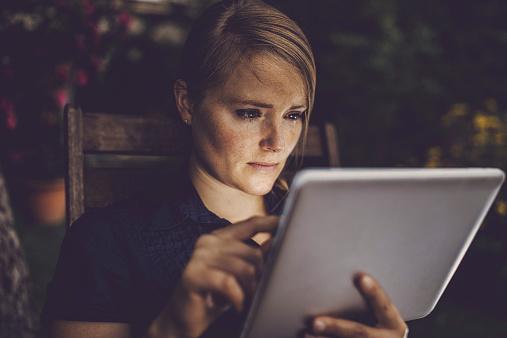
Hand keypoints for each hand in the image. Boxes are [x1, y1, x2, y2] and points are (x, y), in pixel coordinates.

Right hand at [149, 215, 277, 337]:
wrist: (183, 319)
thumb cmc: (214, 296)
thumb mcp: (238, 276)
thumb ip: (254, 257)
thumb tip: (276, 243)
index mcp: (219, 238)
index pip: (249, 224)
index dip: (269, 222)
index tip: (286, 223)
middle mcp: (208, 242)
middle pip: (252, 251)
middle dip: (260, 275)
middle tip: (257, 292)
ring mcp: (199, 257)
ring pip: (243, 268)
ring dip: (250, 289)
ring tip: (248, 300)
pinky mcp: (193, 275)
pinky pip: (228, 283)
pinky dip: (238, 297)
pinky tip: (238, 306)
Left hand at [307, 273, 407, 337]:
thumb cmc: (381, 323)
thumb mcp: (383, 313)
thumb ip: (369, 299)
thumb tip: (345, 272)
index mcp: (392, 323)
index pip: (383, 305)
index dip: (373, 292)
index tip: (361, 277)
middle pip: (359, 332)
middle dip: (336, 327)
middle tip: (315, 322)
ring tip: (306, 332)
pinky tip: (307, 336)